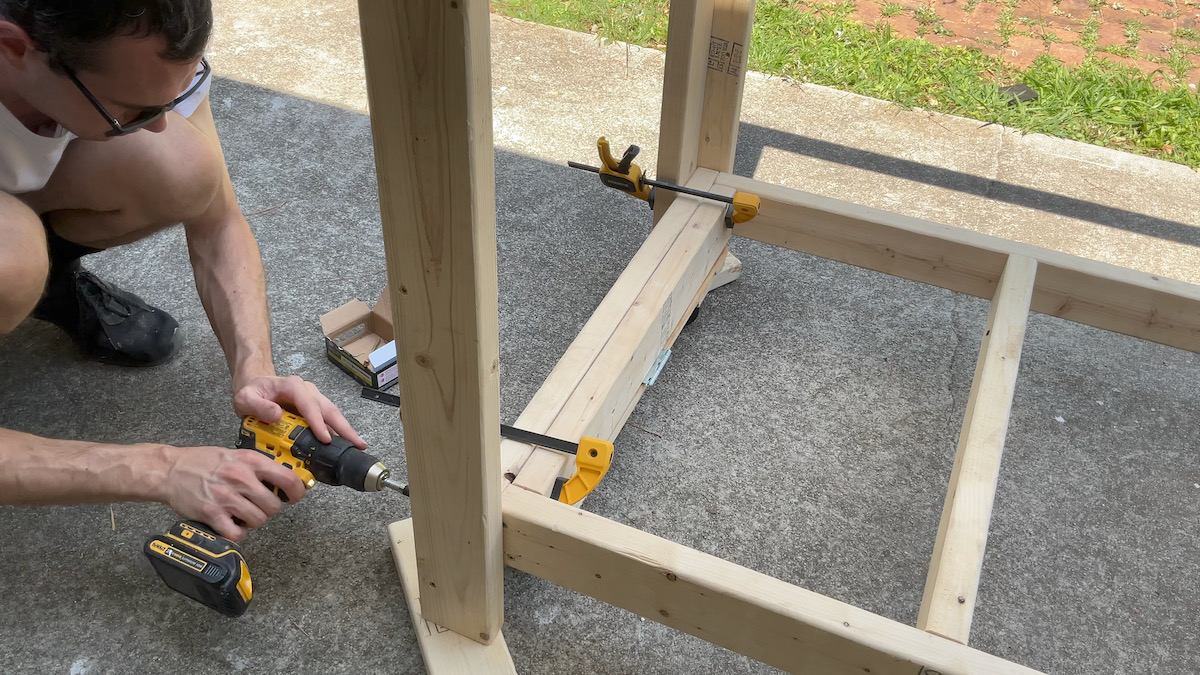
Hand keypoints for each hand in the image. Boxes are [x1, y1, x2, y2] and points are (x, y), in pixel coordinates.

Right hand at [163, 446, 306, 541]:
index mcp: (250, 461)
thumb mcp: (235, 455)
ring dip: (253, 521)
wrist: (170, 470)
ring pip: (258, 520)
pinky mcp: (212, 513)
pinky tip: (230, 524)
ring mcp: (226, 497)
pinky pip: (236, 533)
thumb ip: (258, 467)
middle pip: (273, 506)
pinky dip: (236, 533)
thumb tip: (283, 481)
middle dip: (269, 509)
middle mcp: (240, 478)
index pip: (287, 478)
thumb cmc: (202, 462)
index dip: (297, 492)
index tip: (295, 497)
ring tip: (242, 514)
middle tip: (258, 506)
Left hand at [232, 375, 366, 447]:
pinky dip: (337, 432)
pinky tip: (343, 445)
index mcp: (293, 386)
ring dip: (345, 430)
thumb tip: (277, 415)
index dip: (319, 422)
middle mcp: (307, 391)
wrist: (254, 385)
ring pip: (332, 414)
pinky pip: (327, 420)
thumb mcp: (245, 398)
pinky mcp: (314, 409)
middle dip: (344, 427)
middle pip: (329, 409)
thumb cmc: (251, 391)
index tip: (325, 439)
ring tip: (358, 445)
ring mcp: (313, 399)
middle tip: (357, 443)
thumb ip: (258, 406)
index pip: (309, 404)